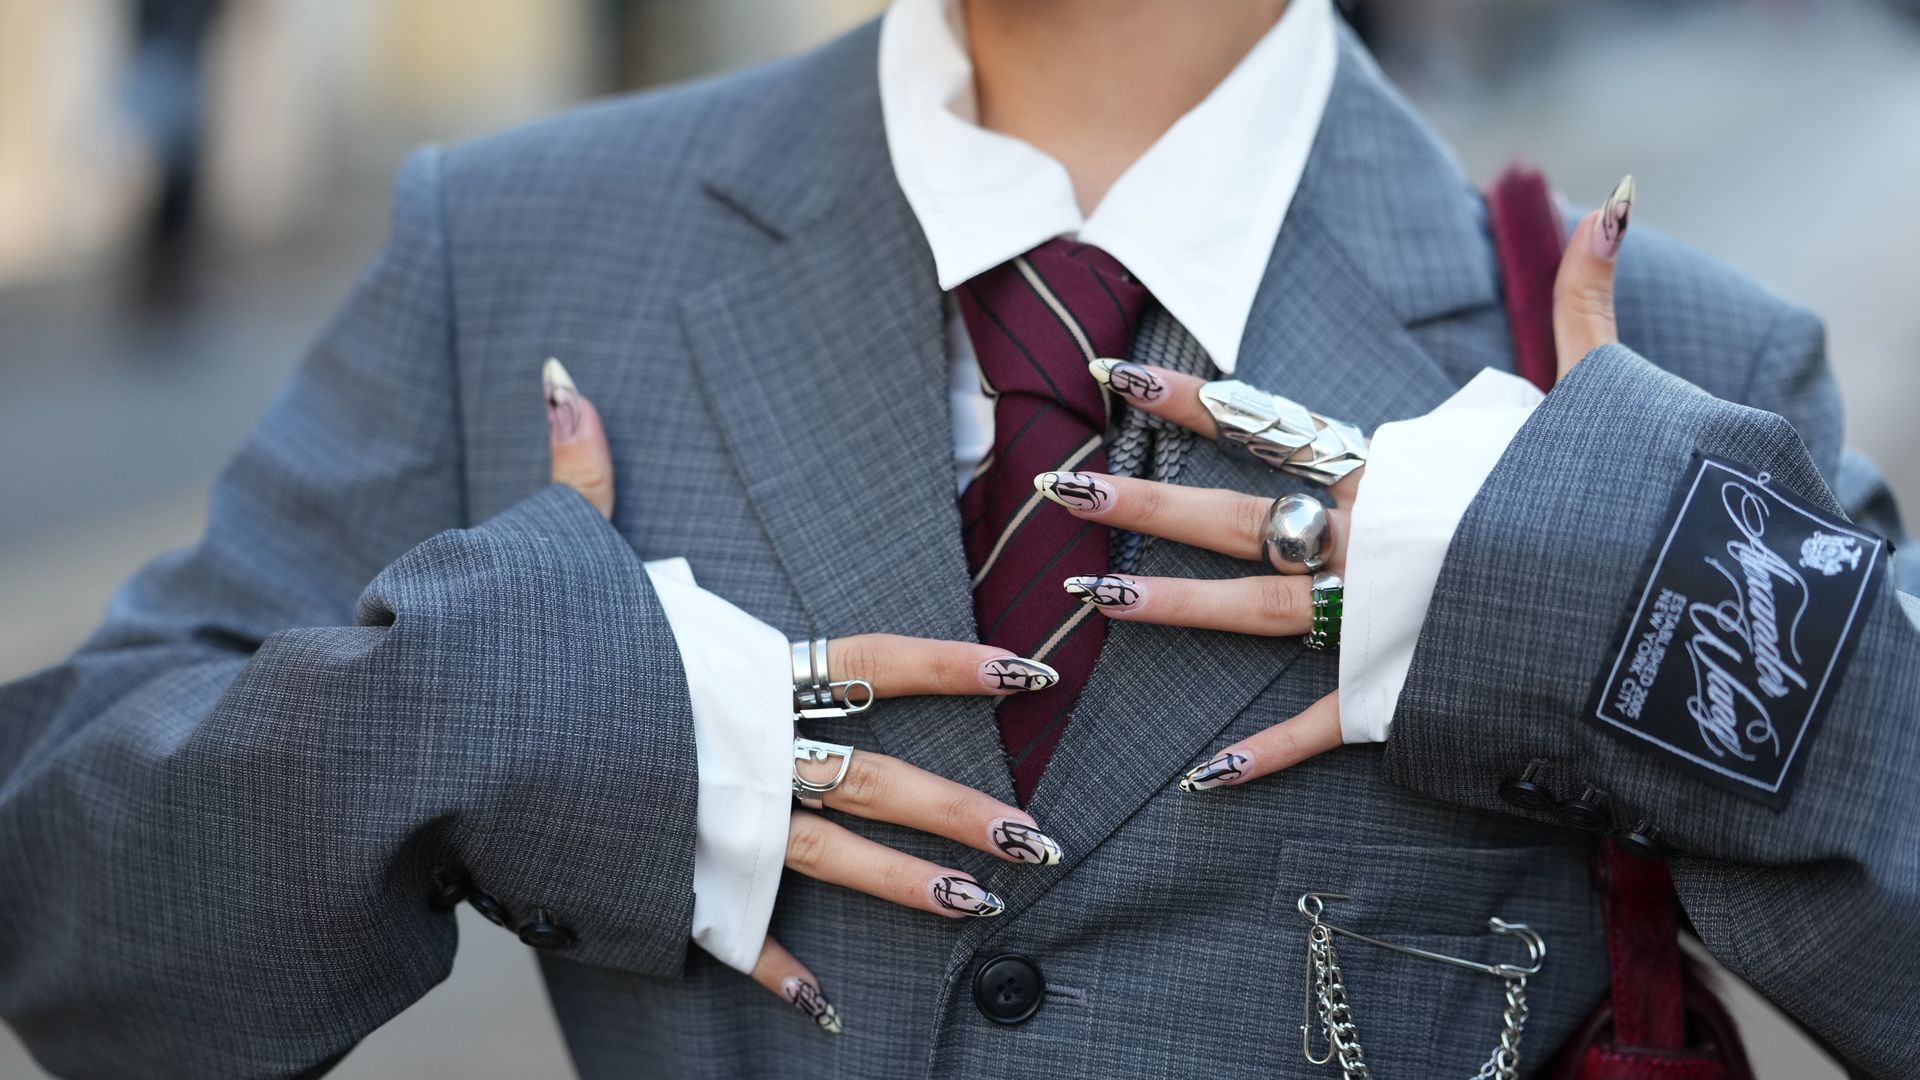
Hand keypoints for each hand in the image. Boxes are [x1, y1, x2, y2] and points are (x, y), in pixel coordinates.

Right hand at [542, 359, 1060, 1032]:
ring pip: (837, 857)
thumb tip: (565, 378)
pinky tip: (825, 1004)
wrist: (436, 736)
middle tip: (1041, 835)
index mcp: (737, 670)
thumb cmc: (501, 636)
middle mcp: (745, 749)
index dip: (955, 667)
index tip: (1030, 673)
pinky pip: (735, 933)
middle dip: (962, 807)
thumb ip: (582, 472)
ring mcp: (714, 822)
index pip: (872, 660)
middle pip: (877, 778)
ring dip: (913, 886)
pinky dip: (777, 968)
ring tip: (987, 904)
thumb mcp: (552, 546)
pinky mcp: (669, 883)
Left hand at [1033, 195, 1625, 790]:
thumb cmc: (1633, 494)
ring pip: (1254, 607)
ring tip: (1093, 598)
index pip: (1272, 425)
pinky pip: (1321, 725)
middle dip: (1142, 502)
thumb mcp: (1601, 389)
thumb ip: (1580, 300)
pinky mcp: (1403, 691)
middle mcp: (1371, 539)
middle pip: (1235, 515)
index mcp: (1401, 472)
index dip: (1191, 404)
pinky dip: (1267, 755)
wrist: (1673, 604)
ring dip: (1172, 604)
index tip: (1113, 382)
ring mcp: (1379, 617)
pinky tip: (1202, 777)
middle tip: (1056, 490)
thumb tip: (1605, 205)